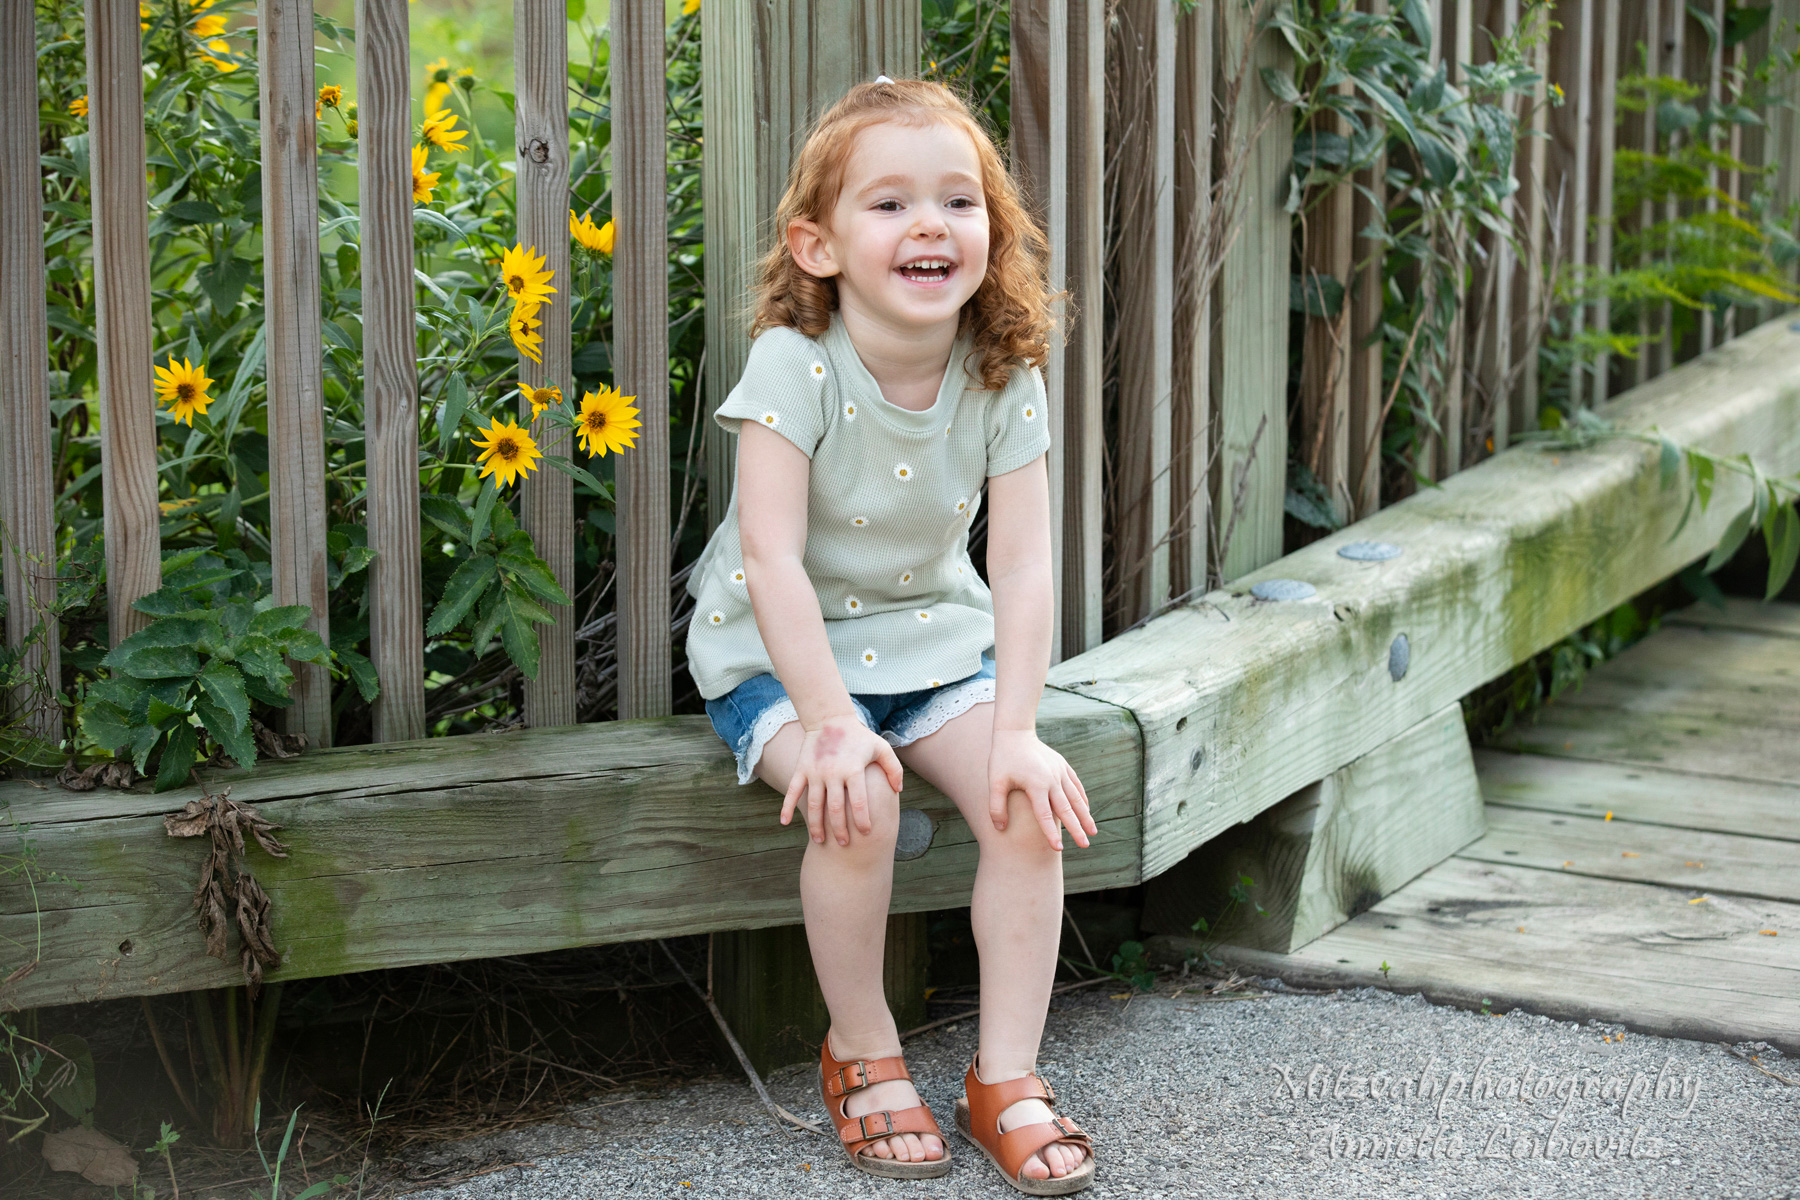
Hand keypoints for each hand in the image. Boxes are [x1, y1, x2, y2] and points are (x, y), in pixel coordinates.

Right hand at [781, 714, 904, 846]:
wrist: (830, 719)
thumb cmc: (859, 737)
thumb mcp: (881, 748)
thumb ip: (893, 768)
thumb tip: (899, 790)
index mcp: (853, 769)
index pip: (859, 801)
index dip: (862, 820)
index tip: (866, 833)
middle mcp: (833, 773)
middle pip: (835, 808)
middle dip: (840, 829)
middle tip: (845, 844)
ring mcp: (815, 772)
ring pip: (814, 804)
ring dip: (816, 825)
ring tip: (820, 841)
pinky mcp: (801, 769)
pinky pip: (792, 791)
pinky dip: (786, 807)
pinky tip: (784, 822)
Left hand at [987, 729, 1096, 851]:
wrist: (1015, 733)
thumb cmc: (1002, 759)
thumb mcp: (995, 782)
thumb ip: (996, 806)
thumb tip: (1000, 828)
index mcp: (1036, 784)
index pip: (1045, 815)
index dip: (1051, 833)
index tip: (1058, 848)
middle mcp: (1052, 779)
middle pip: (1067, 809)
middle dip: (1077, 828)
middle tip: (1085, 845)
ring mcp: (1060, 772)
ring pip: (1076, 798)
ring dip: (1085, 815)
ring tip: (1093, 831)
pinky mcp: (1063, 766)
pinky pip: (1076, 785)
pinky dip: (1082, 798)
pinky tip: (1087, 810)